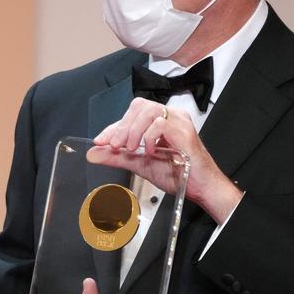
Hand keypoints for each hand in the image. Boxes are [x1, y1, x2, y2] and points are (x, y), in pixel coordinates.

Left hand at [92, 97, 242, 222]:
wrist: (199, 187)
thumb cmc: (177, 173)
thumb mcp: (139, 164)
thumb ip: (117, 157)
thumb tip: (93, 154)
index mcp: (159, 122)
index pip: (131, 115)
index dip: (113, 127)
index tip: (100, 141)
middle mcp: (169, 117)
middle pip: (138, 106)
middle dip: (122, 126)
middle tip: (115, 145)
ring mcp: (178, 121)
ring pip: (148, 110)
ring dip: (133, 130)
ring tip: (131, 148)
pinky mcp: (184, 131)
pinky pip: (161, 123)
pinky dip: (150, 137)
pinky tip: (151, 151)